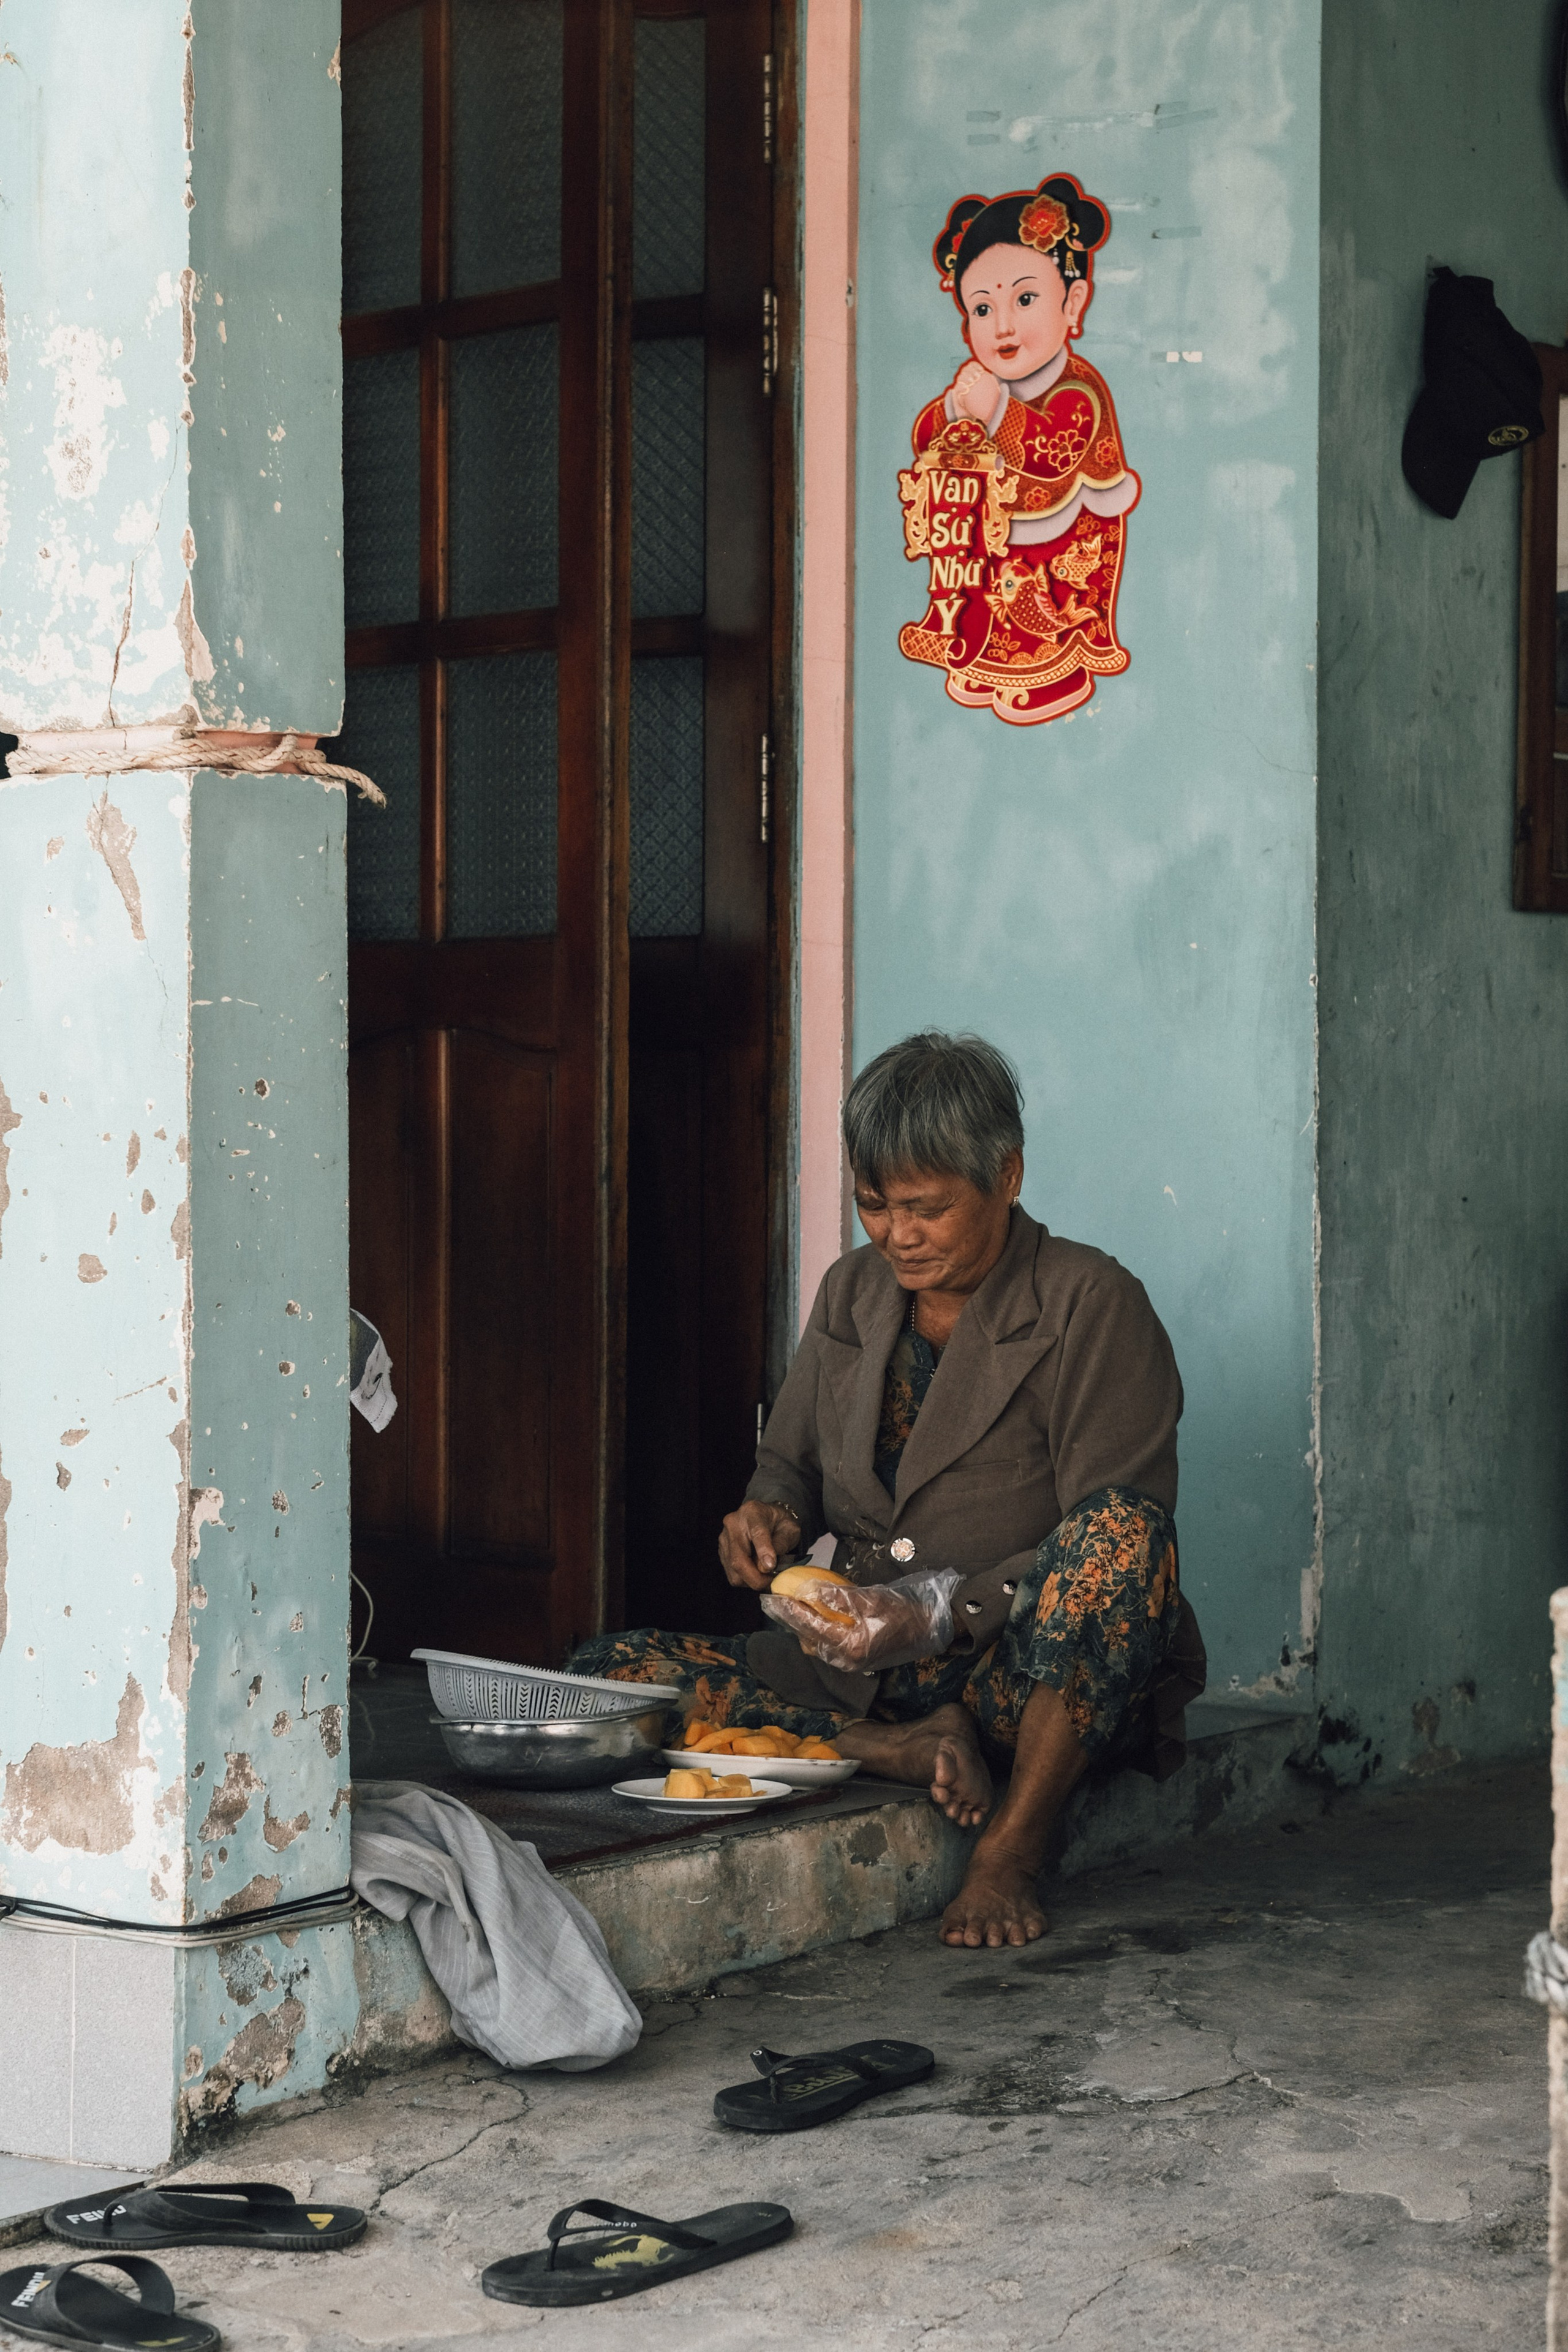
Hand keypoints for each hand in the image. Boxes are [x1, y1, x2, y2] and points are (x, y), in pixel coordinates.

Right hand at [718, 1499, 800, 1590]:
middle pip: (738, 1558)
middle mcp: (733, 1523)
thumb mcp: (790, 1528)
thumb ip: (781, 1543)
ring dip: (751, 1579)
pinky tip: (756, 1572)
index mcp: (753, 1511)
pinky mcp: (722, 1551)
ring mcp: (724, 1538)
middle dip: (756, 1577)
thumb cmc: (780, 1523)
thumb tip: (767, 1565)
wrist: (767, 1518)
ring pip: (734, 1570)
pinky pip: (732, 1574)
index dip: (763, 1551)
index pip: (756, 1532)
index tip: (771, 1566)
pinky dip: (746, 1579)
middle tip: (771, 1581)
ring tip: (766, 1575)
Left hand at [761, 1569, 960, 1672]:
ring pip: (816, 1645)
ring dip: (803, 1627)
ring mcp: (851, 1662)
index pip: (812, 1625)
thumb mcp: (869, 1598)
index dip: (790, 1611)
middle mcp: (847, 1659)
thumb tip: (809, 1591)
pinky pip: (828, 1647)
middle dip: (791, 1620)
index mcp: (851, 1644)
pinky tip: (815, 1618)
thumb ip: (838, 1597)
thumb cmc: (901, 1611)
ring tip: (792, 1607)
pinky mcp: (854, 1660)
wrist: (926, 1628)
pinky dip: (817, 1633)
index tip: (772, 1598)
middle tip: (775, 1602)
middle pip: (808, 1638)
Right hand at [949, 359, 1000, 424]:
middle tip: (977, 376)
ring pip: (960, 377)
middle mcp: (966, 381)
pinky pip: (957, 389)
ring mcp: (960, 388)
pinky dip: (960, 387)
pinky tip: (966, 389)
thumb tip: (1004, 386)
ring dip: (965, 377)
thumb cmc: (987, 412)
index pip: (972, 366)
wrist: (976, 421)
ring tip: (971, 382)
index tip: (981, 371)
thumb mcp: (994, 401)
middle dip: (970, 370)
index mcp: (974, 377)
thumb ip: (998, 393)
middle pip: (965, 370)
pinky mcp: (955, 396)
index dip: (975, 366)